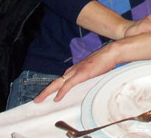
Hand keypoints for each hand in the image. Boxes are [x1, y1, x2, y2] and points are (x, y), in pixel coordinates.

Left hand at [34, 34, 150, 102]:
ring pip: (59, 83)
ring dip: (48, 92)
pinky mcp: (82, 74)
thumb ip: (92, 71)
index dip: (57, 85)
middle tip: (37, 98)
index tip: (52, 91)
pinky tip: (56, 99)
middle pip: (58, 80)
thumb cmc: (108, 58)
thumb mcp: (97, 66)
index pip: (64, 76)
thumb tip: (93, 75)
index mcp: (79, 66)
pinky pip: (69, 85)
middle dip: (47, 90)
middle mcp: (75, 68)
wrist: (112, 51)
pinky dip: (62, 92)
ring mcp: (78, 70)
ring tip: (40, 99)